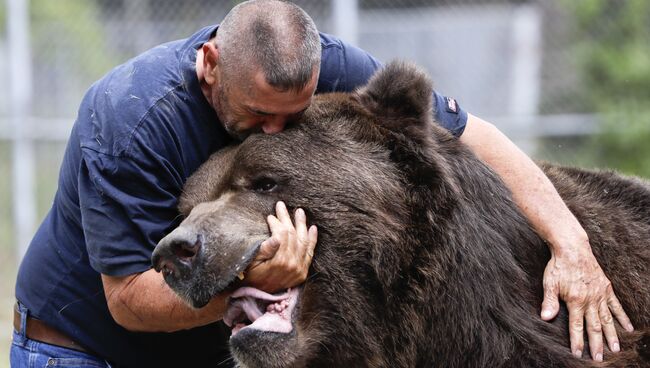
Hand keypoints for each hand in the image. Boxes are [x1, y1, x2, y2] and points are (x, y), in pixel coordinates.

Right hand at [244, 201, 317, 292]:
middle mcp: (293, 265)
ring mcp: (299, 270)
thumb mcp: (251, 262)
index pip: (283, 235)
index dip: (277, 223)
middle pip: (293, 235)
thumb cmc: (250, 276)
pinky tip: (312, 228)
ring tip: (299, 212)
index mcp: (280, 261)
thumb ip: (265, 250)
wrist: (257, 295)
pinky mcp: (303, 273)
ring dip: (302, 225)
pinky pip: (310, 253)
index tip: (271, 216)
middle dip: (287, 219)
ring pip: (303, 242)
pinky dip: (312, 240)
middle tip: (281, 206)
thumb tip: (276, 237)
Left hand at [541, 245, 633, 360]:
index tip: (579, 354)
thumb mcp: (549, 284)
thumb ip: (549, 301)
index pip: (577, 326)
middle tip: (600, 359)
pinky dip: (622, 317)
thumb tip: (545, 318)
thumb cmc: (558, 266)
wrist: (572, 248)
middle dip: (597, 344)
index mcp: (575, 301)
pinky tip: (628, 327)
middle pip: (595, 327)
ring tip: (616, 349)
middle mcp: (590, 300)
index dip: (577, 341)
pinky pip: (616, 305)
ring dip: (612, 335)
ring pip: (607, 319)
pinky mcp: (606, 288)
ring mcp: (600, 294)